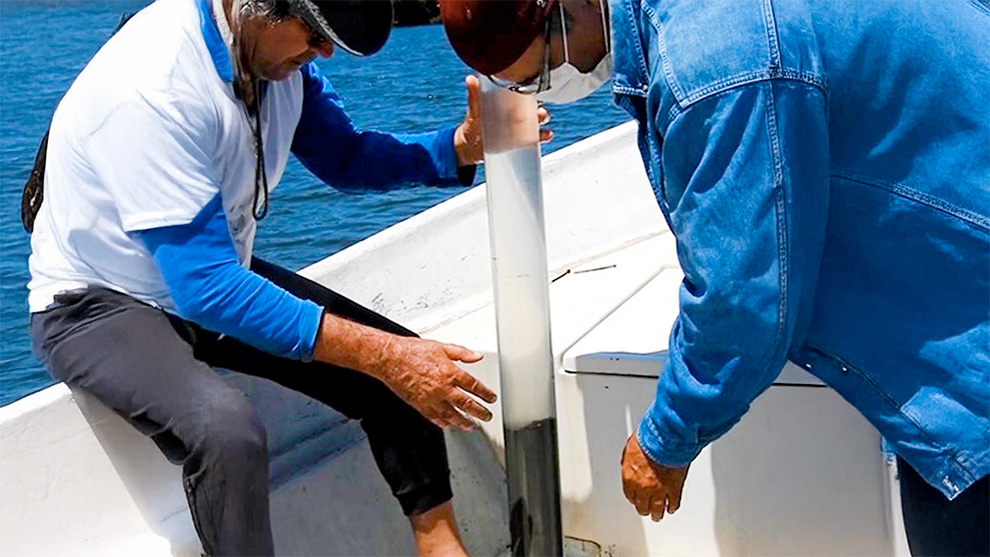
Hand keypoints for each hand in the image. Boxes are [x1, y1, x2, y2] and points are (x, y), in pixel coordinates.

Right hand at [372, 335, 496, 429]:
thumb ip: (462, 353)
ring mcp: (431, 399)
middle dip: (479, 412)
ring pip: (452, 415)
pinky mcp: (419, 405)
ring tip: (471, 426)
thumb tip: (477, 356)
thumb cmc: (412, 351)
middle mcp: (442, 388)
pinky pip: (434, 417)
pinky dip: (443, 423)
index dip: (485, 394)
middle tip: (487, 416)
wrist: (390, 359)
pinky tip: (448, 425)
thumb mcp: (442, 347)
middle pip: (467, 404)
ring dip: (463, 422)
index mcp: (450, 373)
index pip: (474, 386)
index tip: (491, 398)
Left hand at [453, 75, 552, 166]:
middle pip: (533, 110)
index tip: (535, 92)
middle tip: (540, 112)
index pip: (522, 96)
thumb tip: (471, 78)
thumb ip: (474, 95)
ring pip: (536, 122)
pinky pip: (535, 138)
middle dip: (539, 110)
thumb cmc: (473, 123)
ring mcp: (519, 128)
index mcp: (507, 104)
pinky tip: (547, 135)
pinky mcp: (520, 141)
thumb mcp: (475, 109)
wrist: (470, 145)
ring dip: (542, 121)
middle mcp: (516, 114)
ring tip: (543, 122)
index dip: (530, 93)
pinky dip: (543, 136)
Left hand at [620, 433, 689, 520]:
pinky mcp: (675, 489)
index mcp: (630, 477)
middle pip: (642, 506)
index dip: (634, 498)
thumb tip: (627, 462)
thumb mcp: (630, 447)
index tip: (636, 500)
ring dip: (657, 514)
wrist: (666, 437)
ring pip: (657, 509)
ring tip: (658, 516)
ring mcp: (659, 489)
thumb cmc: (649, 438)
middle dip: (644, 508)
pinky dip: (672, 507)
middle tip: (646, 510)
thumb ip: (628, 459)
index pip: (629, 495)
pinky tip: (671, 508)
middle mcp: (643, 487)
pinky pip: (673, 503)